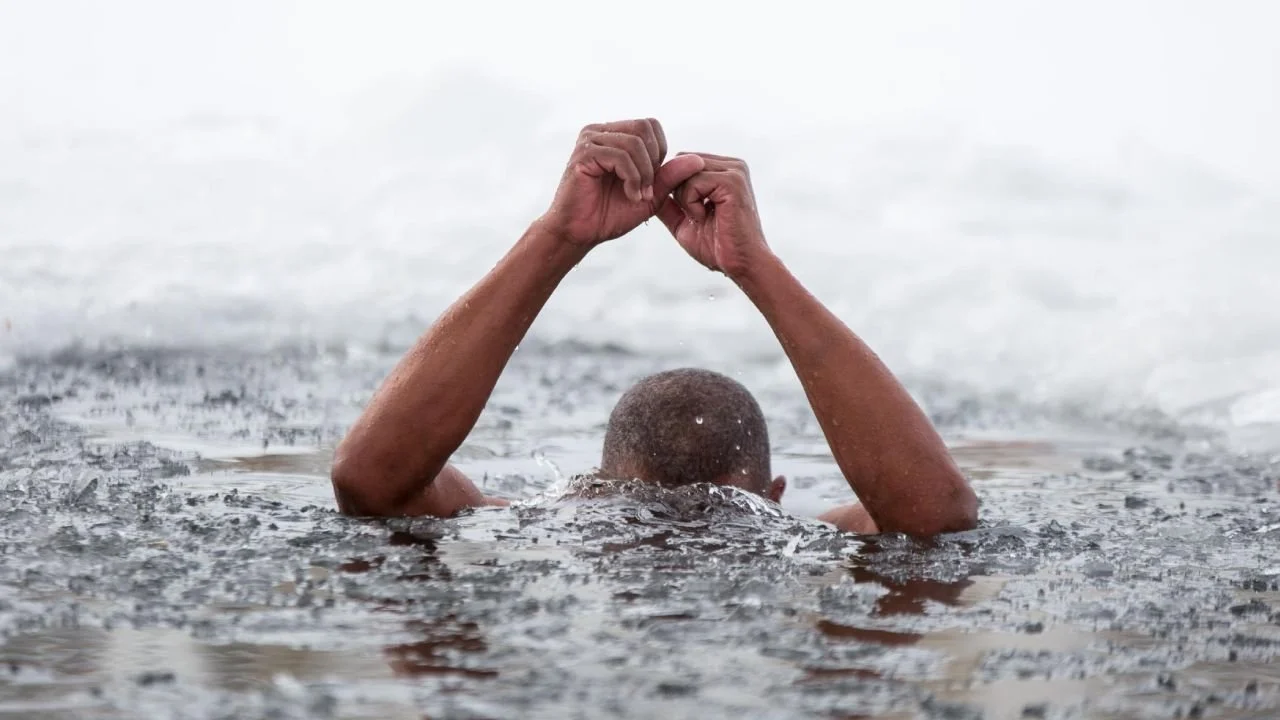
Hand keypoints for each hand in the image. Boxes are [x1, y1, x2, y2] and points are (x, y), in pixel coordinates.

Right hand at [540, 119, 705, 246]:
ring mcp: (589, 140)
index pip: (650, 125)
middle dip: (653, 162)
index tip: (652, 183)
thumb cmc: (609, 215)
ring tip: (638, 196)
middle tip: (647, 191)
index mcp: (613, 135)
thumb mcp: (649, 195)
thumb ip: (670, 177)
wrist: (580, 233)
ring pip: (634, 143)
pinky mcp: (583, 154)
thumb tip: (697, 160)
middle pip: (644, 128)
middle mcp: (600, 132)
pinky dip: (632, 178)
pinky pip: (620, 156)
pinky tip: (629, 195)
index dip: (659, 152)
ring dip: (643, 174)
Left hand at [656, 154, 770, 279]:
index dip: (673, 185)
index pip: (683, 161)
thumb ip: (668, 204)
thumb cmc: (717, 247)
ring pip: (686, 170)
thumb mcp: (684, 222)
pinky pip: (694, 182)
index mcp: (724, 171)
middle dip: (677, 190)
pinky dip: (691, 203)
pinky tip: (704, 218)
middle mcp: (732, 166)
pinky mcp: (733, 182)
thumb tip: (647, 189)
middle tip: (693, 216)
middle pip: (682, 161)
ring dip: (684, 199)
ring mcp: (735, 171)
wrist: (740, 265)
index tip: (684, 212)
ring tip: (701, 218)